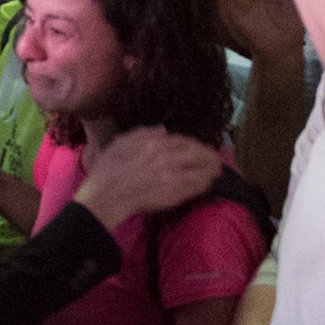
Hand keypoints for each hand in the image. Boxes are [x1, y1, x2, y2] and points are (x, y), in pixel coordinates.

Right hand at [70, 128, 224, 230]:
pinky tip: (207, 184)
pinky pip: (196, 187)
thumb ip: (144, 133)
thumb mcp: (123, 141)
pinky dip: (204, 184)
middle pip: (198, 153)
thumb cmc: (110, 167)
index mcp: (156, 143)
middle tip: (217, 159)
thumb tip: (163, 130)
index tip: (200, 147)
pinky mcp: (175, 194)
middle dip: (210, 156)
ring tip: (216, 172)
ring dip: (211, 171)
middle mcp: (169, 157)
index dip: (195, 144)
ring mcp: (174, 176)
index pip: (184, 140)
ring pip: (201, 171)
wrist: (108, 193)